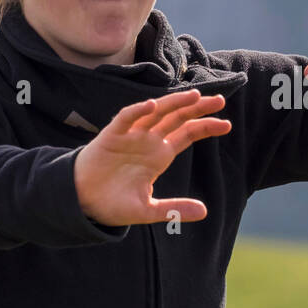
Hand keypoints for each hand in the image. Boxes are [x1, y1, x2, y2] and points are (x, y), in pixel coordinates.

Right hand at [73, 89, 231, 225]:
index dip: (206, 127)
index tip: (227, 125)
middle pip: (177, 118)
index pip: (187, 134)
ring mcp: (130, 136)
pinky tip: (151, 105)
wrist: (81, 203)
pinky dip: (137, 111)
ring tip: (194, 96)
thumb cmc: (113, 203)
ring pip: (155, 113)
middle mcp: (148, 141)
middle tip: (220, 100)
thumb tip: (204, 212)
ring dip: (173, 103)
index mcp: (159, 155)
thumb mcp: (148, 210)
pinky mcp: (110, 136)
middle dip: (198, 108)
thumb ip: (174, 209)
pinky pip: (125, 119)